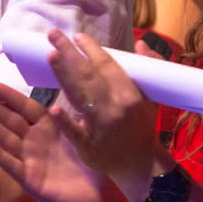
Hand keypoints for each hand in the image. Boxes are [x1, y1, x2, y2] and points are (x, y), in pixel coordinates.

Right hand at [0, 81, 112, 201]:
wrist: (99, 197)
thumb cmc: (92, 163)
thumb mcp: (83, 132)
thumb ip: (71, 112)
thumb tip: (66, 83)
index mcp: (47, 127)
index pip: (24, 107)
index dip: (8, 96)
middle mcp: (34, 141)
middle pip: (9, 120)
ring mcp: (29, 160)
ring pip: (5, 138)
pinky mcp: (29, 180)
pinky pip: (11, 164)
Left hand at [45, 31, 165, 199]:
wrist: (140, 167)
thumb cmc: (142, 128)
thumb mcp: (151, 99)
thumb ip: (148, 69)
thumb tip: (141, 44)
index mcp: (130, 96)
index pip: (108, 66)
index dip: (92, 49)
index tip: (77, 35)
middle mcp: (115, 109)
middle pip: (89, 77)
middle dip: (71, 53)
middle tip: (53, 35)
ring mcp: (101, 129)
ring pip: (80, 97)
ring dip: (63, 75)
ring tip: (51, 55)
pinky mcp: (89, 148)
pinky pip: (76, 133)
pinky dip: (65, 122)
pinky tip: (53, 108)